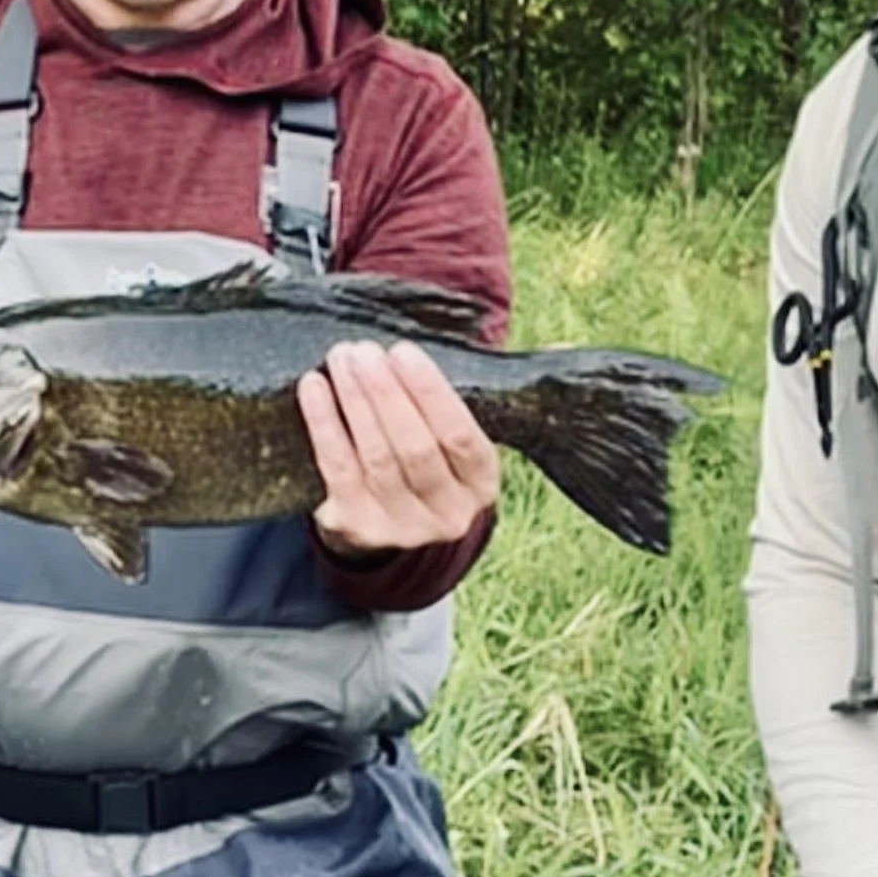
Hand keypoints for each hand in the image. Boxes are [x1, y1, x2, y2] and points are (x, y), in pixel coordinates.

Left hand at [299, 340, 501, 557]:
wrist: (390, 521)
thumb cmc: (431, 455)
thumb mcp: (465, 437)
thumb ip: (485, 394)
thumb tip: (563, 348)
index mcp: (481, 486)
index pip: (460, 438)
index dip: (429, 393)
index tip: (404, 352)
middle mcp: (446, 515)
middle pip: (415, 449)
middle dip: (387, 394)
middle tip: (366, 351)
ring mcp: (399, 528)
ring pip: (375, 457)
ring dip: (354, 401)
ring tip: (342, 359)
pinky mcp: (355, 528)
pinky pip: (336, 469)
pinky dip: (324, 425)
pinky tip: (315, 388)